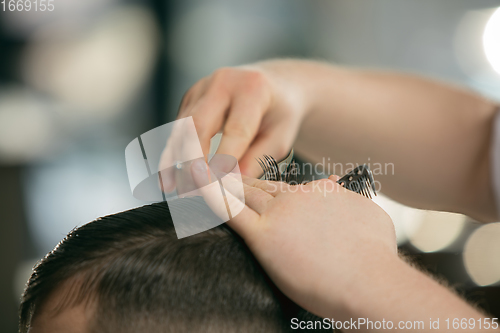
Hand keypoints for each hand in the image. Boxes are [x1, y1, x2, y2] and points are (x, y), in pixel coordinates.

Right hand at [159, 61, 309, 191]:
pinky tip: (169, 180)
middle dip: (192, 162)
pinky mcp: (189, 99)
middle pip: (198, 125)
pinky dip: (172, 156)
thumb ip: (255, 161)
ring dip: (177, 162)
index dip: (225, 161)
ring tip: (177, 191)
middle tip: (192, 192)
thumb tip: (228, 187)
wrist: (273, 85)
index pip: (235, 130)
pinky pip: (177, 130)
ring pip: (181, 128)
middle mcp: (222, 82)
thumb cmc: (279, 115)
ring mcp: (201, 88)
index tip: (219, 188)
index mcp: (252, 88)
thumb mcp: (279, 138)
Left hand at [191, 160, 397, 318]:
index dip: (261, 191)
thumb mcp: (370, 216)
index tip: (248, 195)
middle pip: (257, 187)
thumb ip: (350, 200)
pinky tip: (191, 182)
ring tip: (192, 179)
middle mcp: (296, 195)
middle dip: (235, 185)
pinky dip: (207, 194)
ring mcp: (280, 212)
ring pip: (240, 193)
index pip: (280, 187)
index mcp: (318, 191)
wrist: (373, 282)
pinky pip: (229, 209)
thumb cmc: (376, 258)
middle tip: (211, 182)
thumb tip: (343, 189)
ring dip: (216, 185)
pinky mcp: (265, 235)